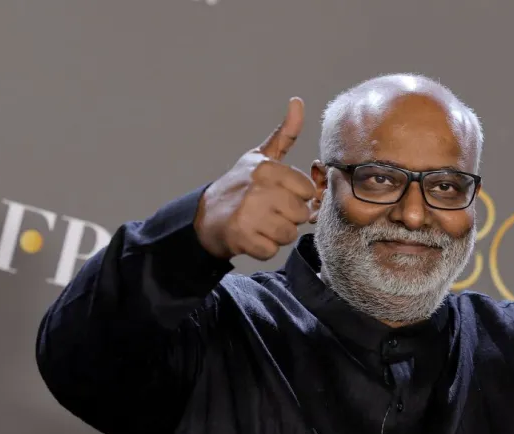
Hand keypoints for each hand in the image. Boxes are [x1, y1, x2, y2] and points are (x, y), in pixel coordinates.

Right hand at [194, 98, 317, 259]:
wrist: (206, 215)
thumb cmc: (239, 185)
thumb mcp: (260, 157)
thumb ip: (285, 134)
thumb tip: (298, 101)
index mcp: (267, 169)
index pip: (308, 192)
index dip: (297, 197)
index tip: (279, 195)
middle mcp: (259, 189)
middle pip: (301, 215)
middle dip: (288, 218)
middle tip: (268, 212)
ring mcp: (249, 214)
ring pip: (289, 235)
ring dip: (277, 235)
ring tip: (260, 224)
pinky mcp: (242, 237)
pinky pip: (272, 251)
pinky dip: (263, 248)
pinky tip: (251, 236)